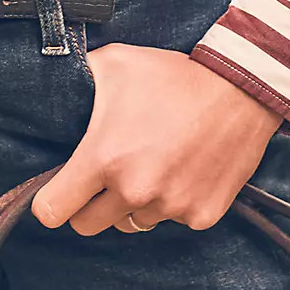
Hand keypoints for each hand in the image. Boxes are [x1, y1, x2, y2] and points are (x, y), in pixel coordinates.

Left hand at [31, 43, 280, 235]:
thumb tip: (53, 86)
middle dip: (89, 204)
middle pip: (88, 226)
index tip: (57, 192)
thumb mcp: (116, 63)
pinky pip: (172, 220)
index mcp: (104, 158)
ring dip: (134, 202)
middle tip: (105, 175)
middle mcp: (134, 190)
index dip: (49, 203)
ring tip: (151, 163)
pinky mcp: (201, 215)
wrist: (240, 87)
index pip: (52, 211)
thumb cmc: (174, 75)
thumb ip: (80, 80)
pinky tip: (182, 169)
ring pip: (132, 222)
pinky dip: (172, 202)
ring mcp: (170, 207)